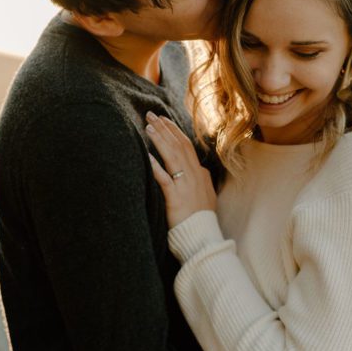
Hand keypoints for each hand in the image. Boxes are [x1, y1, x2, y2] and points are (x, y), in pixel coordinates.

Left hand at [146, 112, 216, 228]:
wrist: (203, 236)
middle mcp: (194, 175)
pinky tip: (146, 156)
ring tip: (148, 127)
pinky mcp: (176, 197)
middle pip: (178, 145)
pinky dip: (155, 166)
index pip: (186, 146)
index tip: (163, 119)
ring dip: (159, 140)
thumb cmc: (201, 218)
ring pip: (172, 156)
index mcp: (200, 173)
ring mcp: (186, 185)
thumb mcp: (205, 195)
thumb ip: (201, 181)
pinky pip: (164, 178)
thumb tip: (200, 171)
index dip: (174, 131)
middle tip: (150, 114)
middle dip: (164, 128)